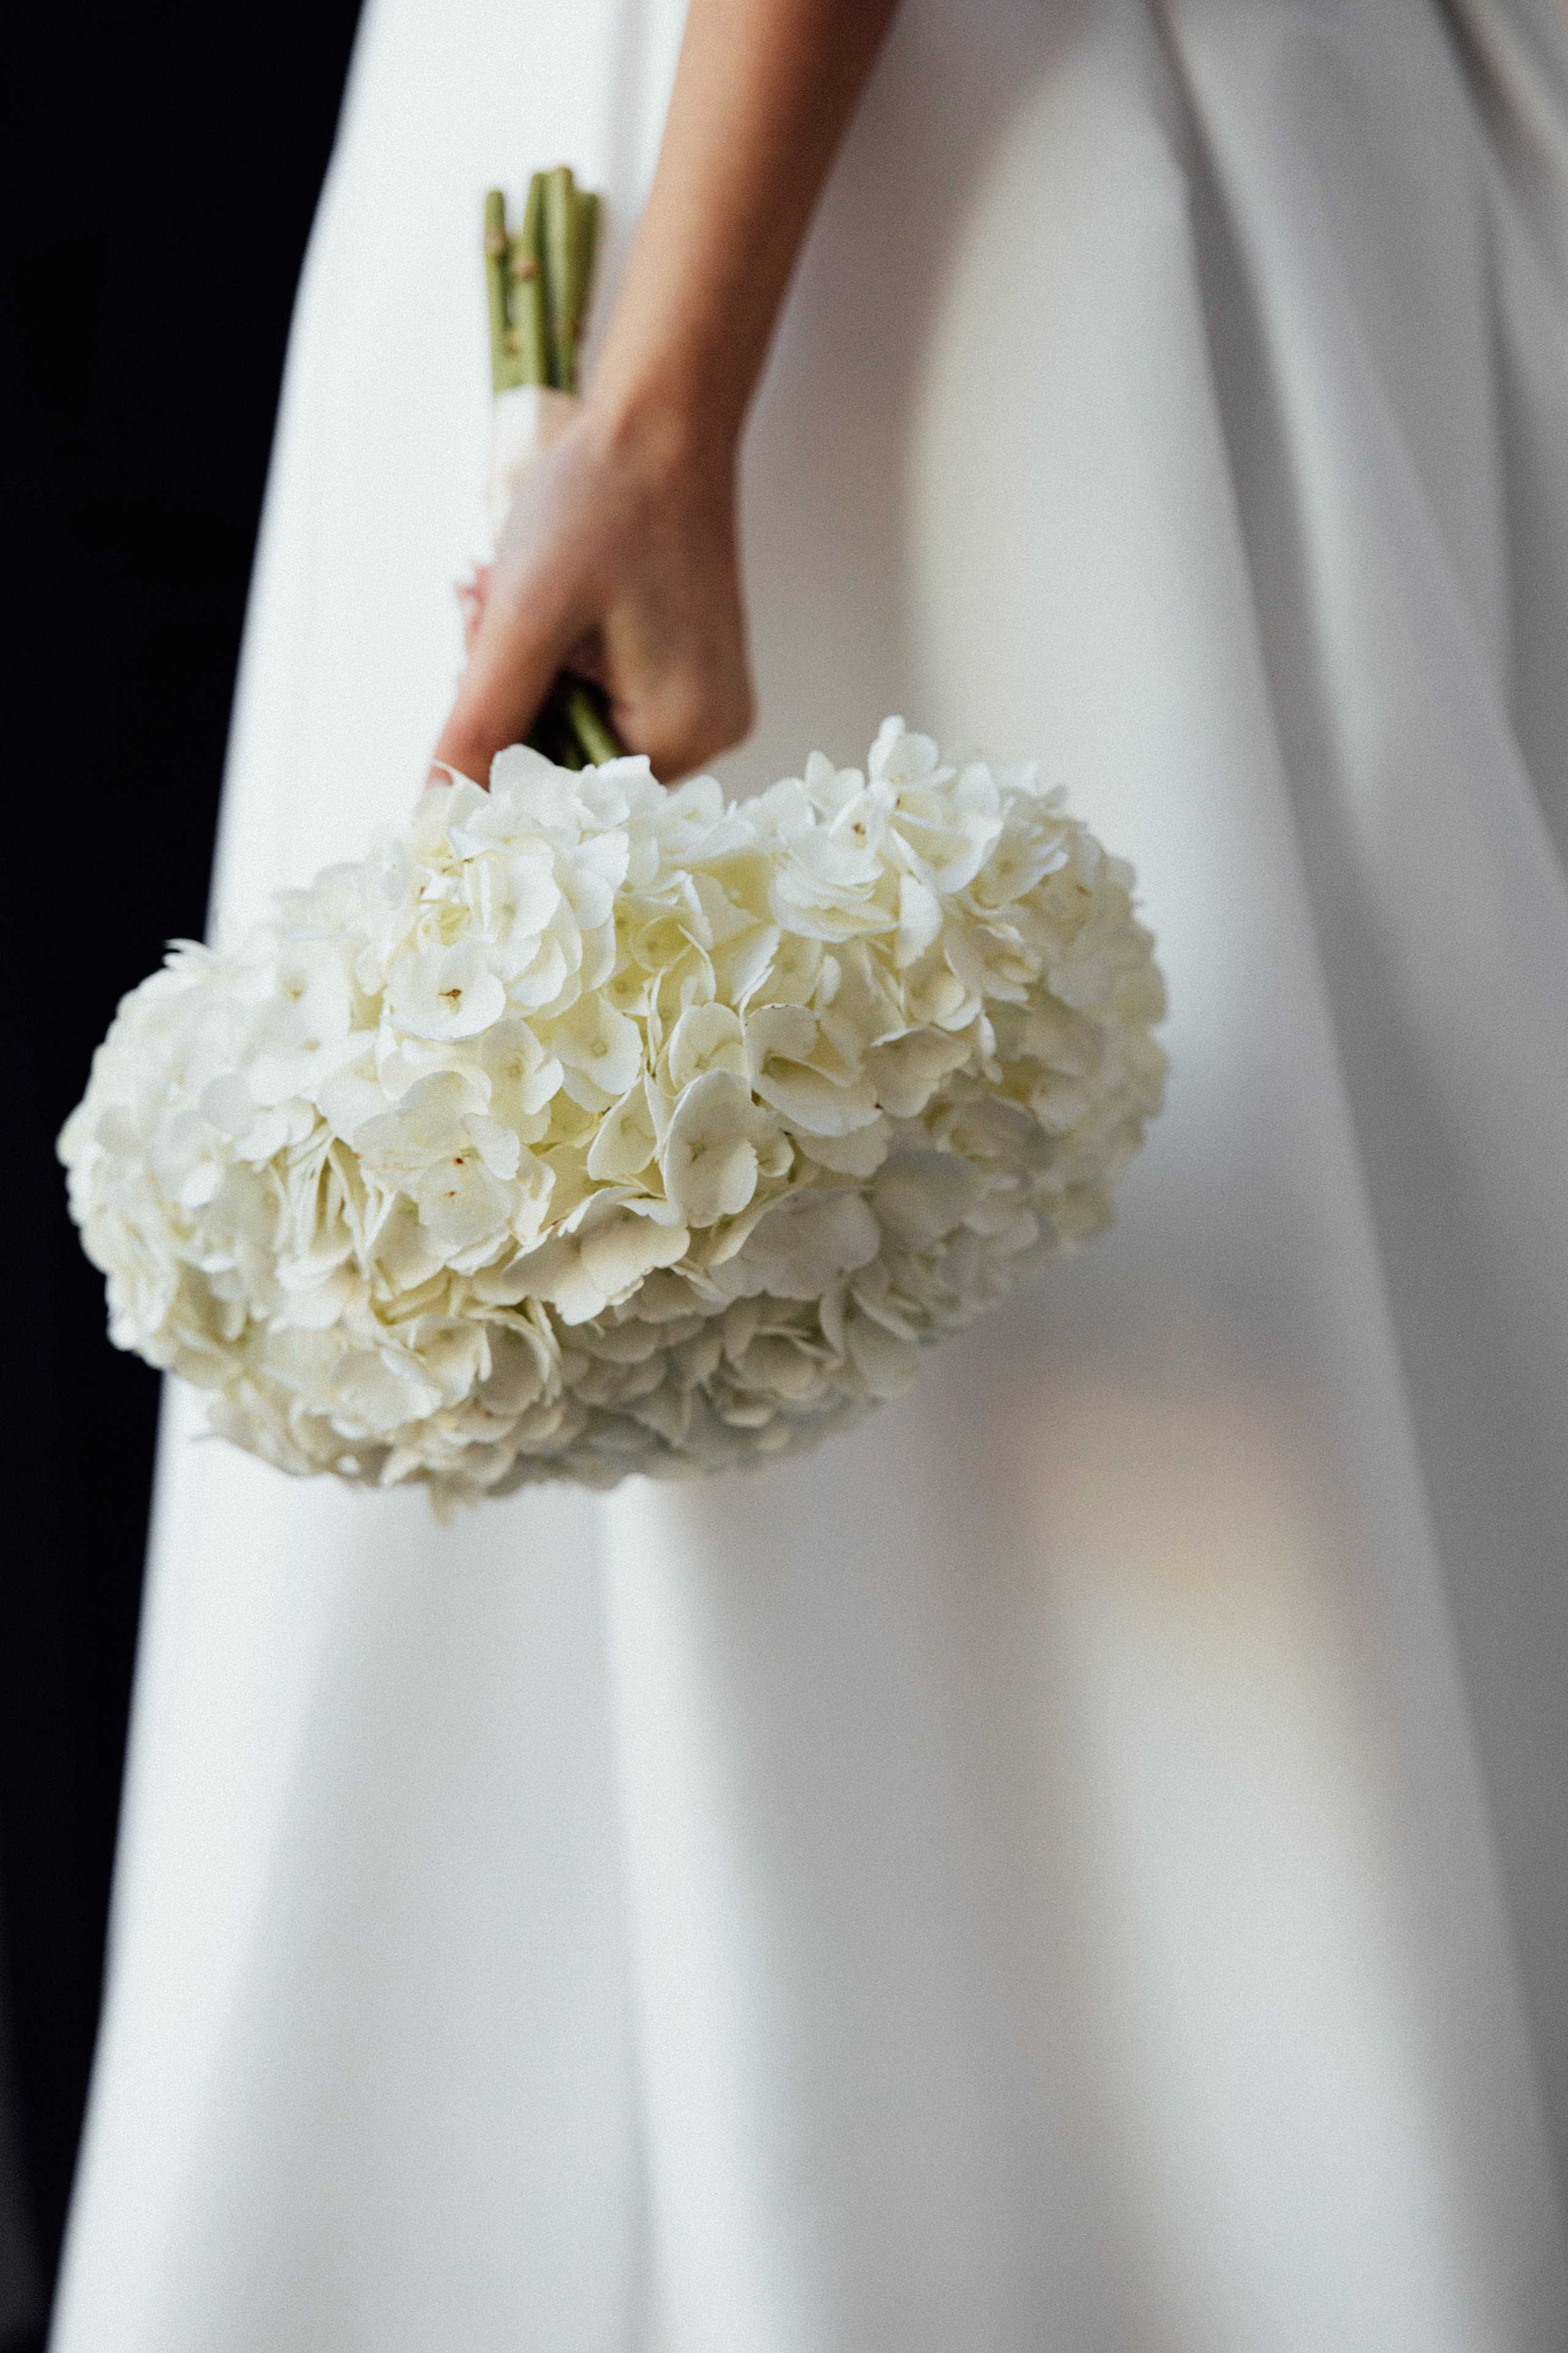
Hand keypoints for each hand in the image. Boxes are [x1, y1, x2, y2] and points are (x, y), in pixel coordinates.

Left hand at [432, 397, 752, 784]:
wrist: (661, 418)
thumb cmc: (602, 500)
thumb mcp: (524, 621)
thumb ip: (480, 725)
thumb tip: (436, 813)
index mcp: (685, 737)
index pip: (564, 797)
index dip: (499, 748)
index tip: (475, 667)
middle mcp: (709, 735)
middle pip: (572, 762)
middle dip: (513, 699)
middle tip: (487, 617)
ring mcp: (702, 702)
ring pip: (577, 725)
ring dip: (526, 673)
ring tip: (510, 597)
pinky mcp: (686, 669)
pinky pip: (602, 693)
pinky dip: (555, 657)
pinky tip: (544, 602)